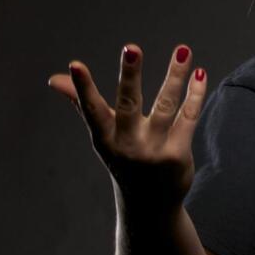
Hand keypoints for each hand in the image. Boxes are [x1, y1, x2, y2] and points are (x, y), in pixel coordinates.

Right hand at [47, 44, 207, 208]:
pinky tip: (199, 73)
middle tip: (131, 47)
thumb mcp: (102, 136)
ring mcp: (154, 150)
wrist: (149, 206)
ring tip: (182, 50)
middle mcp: (127, 144)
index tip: (76, 64)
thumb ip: (82, 104)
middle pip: (128, 104)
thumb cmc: (123, 161)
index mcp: (105, 138)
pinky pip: (188, 118)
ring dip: (174, 76)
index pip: (92, 109)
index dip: (83, 88)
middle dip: (130, 76)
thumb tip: (54, 78)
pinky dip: (195, 95)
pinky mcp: (178, 154)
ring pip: (166, 105)